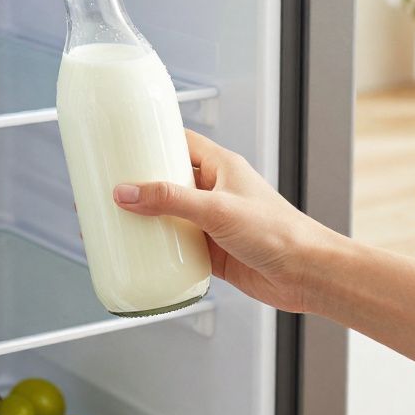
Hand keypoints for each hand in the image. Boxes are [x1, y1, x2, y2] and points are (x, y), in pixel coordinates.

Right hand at [113, 130, 339, 313]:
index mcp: (221, 167)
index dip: (151, 140)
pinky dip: (159, 248)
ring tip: (114, 220)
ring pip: (170, 215)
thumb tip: (126, 193)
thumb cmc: (278, 232)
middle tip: (107, 186)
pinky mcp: (213, 251)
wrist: (306, 274)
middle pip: (168, 180)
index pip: (180, 142)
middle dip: (140, 184)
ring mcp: (213, 222)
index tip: (122, 144)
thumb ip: (170, 201)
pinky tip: (140, 252)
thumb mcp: (216, 209)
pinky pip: (178, 245)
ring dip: (147, 219)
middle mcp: (215, 191)